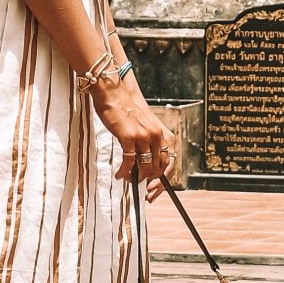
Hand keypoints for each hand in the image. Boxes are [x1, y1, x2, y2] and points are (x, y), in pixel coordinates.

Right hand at [90, 71, 169, 189]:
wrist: (114, 94)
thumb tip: (146, 163)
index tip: (153, 188)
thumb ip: (148, 142)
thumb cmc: (126, 110)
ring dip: (135, 177)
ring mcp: (143, 137)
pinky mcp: (129, 137)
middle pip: (157, 168)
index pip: (168, 162)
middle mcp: (156, 136)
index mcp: (161, 133)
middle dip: (148, 181)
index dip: (162, 179)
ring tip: (127, 178)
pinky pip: (129, 162)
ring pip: (144, 167)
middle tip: (138, 185)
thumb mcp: (144, 126)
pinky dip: (124, 171)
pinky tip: (119, 174)